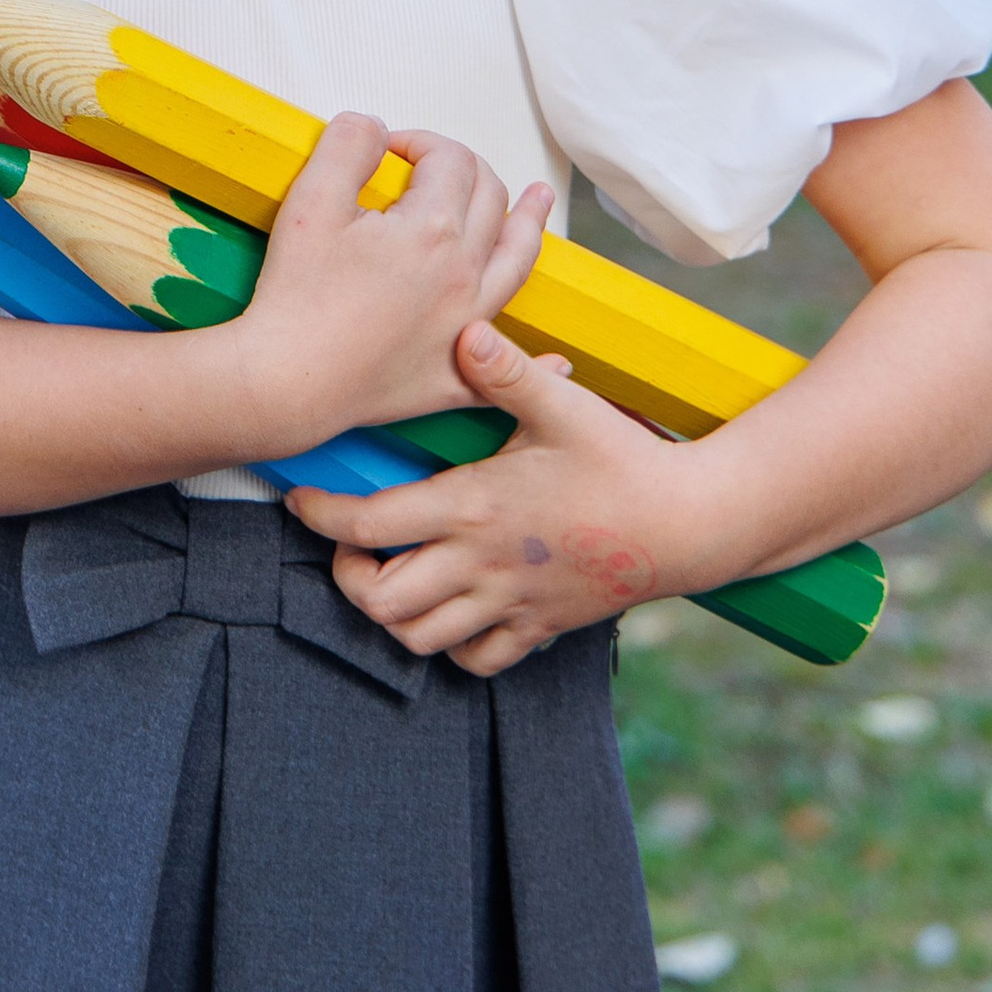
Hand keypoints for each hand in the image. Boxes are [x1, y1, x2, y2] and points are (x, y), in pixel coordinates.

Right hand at [236, 115, 551, 452]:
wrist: (287, 381)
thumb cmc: (295, 295)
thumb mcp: (311, 199)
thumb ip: (348, 146)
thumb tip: (374, 126)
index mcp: (433, 229)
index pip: (449, 160)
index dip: (419, 141)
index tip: (387, 149)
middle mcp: (464, 274)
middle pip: (490, 199)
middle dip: (467, 169)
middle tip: (436, 167)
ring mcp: (466, 327)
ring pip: (516, 264)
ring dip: (530, 225)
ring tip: (539, 201)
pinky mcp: (452, 376)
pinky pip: (508, 367)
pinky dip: (537, 362)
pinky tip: (555, 362)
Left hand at [285, 318, 737, 676]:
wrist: (690, 526)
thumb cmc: (624, 460)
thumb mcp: (565, 407)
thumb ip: (507, 372)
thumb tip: (465, 332)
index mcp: (475, 508)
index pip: (372, 524)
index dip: (322, 516)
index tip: (300, 499)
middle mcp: (483, 565)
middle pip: (383, 600)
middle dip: (347, 577)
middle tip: (346, 544)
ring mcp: (511, 604)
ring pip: (422, 640)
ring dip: (391, 615)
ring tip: (385, 576)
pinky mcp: (540, 627)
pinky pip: (477, 660)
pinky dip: (449, 644)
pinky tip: (448, 610)